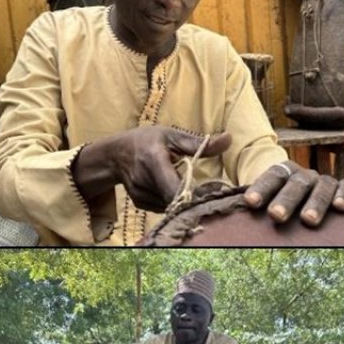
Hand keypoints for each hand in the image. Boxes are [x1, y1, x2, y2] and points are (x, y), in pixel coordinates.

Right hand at [73, 127, 232, 211]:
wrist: (115, 154)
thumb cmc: (146, 140)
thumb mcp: (172, 135)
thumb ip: (200, 143)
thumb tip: (229, 139)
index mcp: (153, 161)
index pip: (176, 187)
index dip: (195, 194)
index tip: (213, 189)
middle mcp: (144, 180)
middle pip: (176, 199)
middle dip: (195, 197)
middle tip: (211, 189)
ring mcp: (140, 195)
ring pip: (171, 205)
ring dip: (184, 199)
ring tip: (191, 185)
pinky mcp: (140, 204)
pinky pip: (164, 207)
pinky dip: (172, 200)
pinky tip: (173, 188)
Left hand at [242, 161, 343, 226]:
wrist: (308, 198)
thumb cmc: (282, 208)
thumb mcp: (267, 203)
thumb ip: (254, 206)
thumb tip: (230, 221)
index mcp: (284, 173)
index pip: (273, 176)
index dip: (262, 188)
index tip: (250, 202)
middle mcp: (305, 176)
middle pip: (296, 183)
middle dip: (286, 199)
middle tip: (276, 216)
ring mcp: (325, 182)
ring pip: (322, 187)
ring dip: (315, 203)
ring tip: (308, 220)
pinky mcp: (343, 189)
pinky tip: (339, 207)